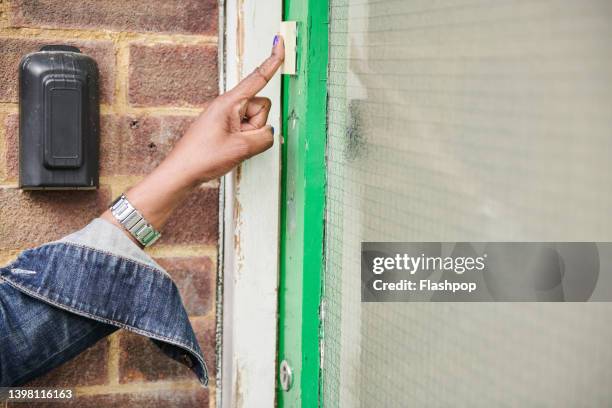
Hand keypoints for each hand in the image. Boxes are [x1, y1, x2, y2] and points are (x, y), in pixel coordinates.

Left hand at [101, 35, 284, 239]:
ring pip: (257, 121)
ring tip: (232, 146)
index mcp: (229, 102)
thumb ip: (264, 137)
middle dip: (258, 125)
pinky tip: (230, 149)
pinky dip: (245, 141)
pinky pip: (248, 131)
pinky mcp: (227, 128)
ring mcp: (228, 117)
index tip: (280, 42)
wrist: (182, 173)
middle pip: (262, 107)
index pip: (257, 78)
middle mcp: (229, 106)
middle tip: (239, 140)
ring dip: (251, 136)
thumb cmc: (202, 157)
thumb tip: (269, 132)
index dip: (272, 61)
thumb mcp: (240, 148)